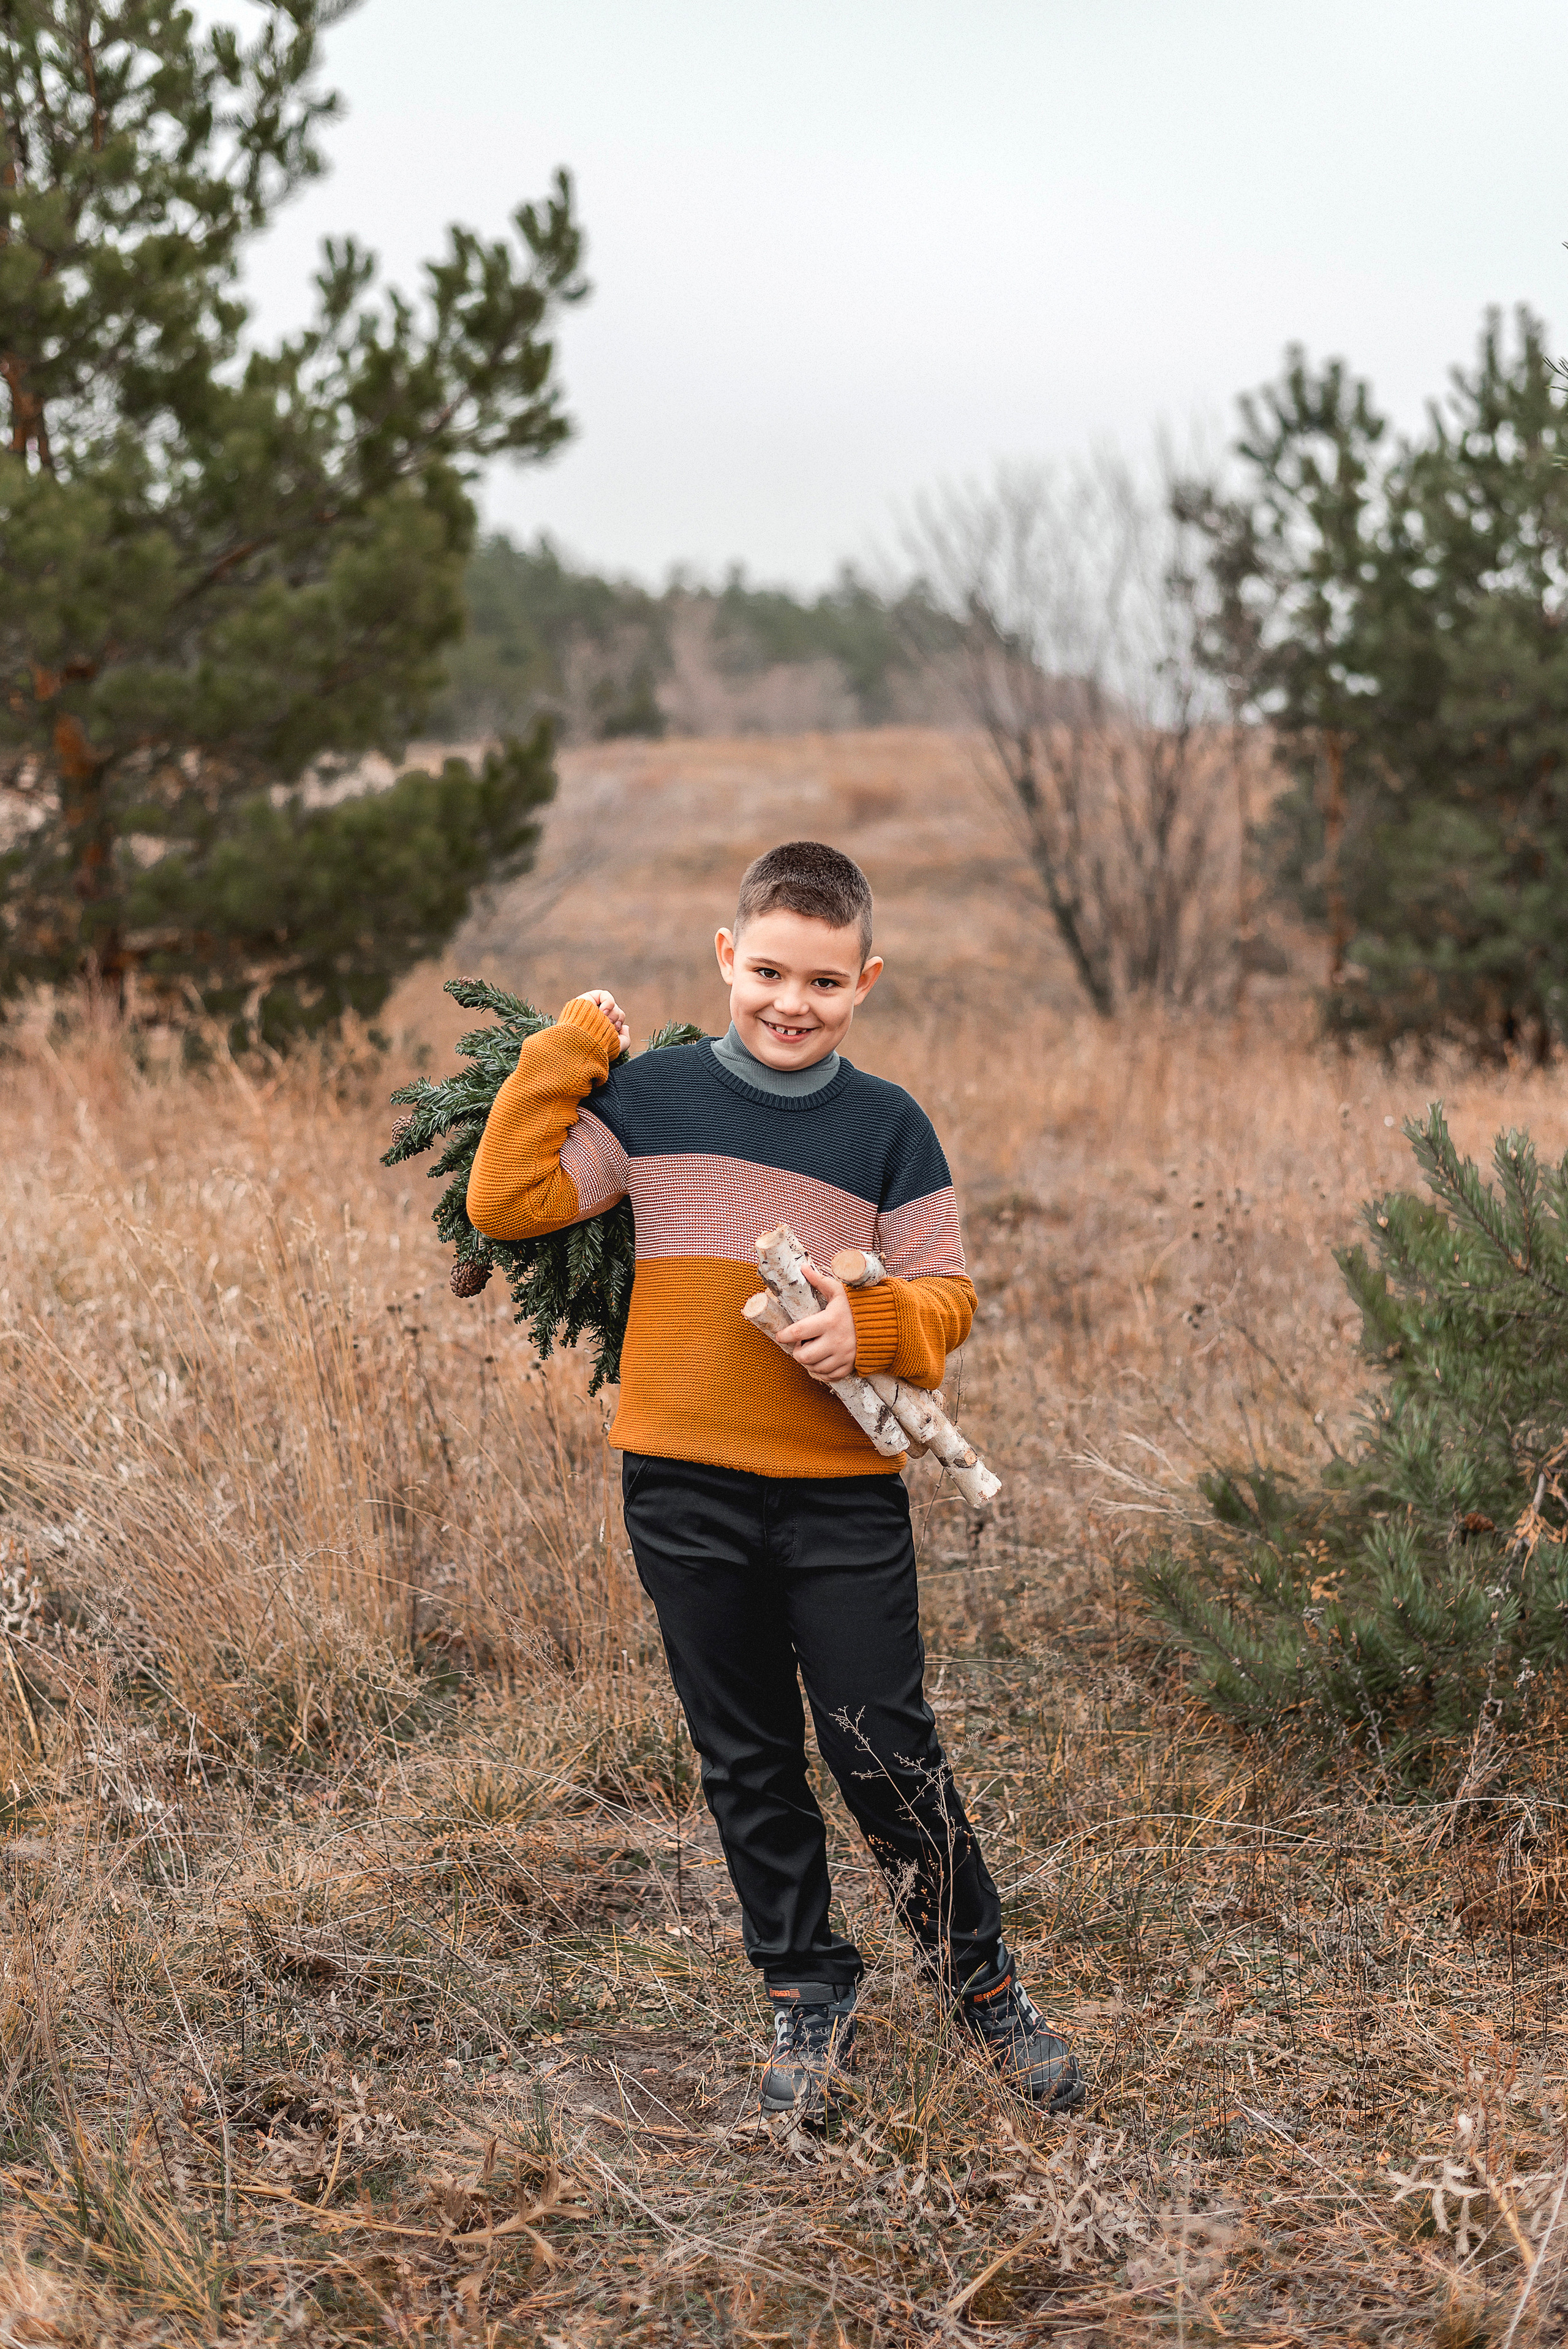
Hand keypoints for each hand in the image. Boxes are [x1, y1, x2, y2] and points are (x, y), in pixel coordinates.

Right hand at [581, 988, 630, 1054]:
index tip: (616, 1029)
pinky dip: (608, 1002)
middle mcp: (595, 1017)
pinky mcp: (585, 1000)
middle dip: (616, 1017)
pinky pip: (604, 995)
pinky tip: (603, 1011)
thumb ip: (625, 1040)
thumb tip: (626, 1027)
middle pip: (614, 1010)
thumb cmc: (597, 1048)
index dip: (619, 1022)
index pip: (616, 1019)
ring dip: (613, 1012)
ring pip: (611, 1004)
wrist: (583, 1043)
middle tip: (610, 1024)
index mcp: (600, 1028)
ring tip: (605, 1019)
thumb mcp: (616, 1047)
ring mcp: (590, 1008)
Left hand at [774, 1262, 856, 1382]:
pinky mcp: (849, 1366)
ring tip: (810, 1351)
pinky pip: (829, 1376)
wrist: (884, 1323)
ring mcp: (843, 1356)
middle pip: (804, 1356)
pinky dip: (821, 1372)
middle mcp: (836, 1341)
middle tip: (799, 1344)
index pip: (798, 1332)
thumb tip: (803, 1268)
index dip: (785, 1335)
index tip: (780, 1336)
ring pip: (815, 1368)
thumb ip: (820, 1281)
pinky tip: (820, 1362)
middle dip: (796, 1352)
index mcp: (829, 1321)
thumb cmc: (857, 1306)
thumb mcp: (839, 1292)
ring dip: (808, 1362)